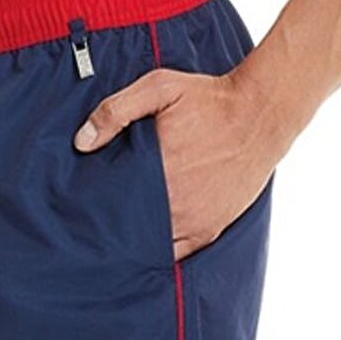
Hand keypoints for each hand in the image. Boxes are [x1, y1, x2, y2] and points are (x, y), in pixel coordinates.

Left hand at [73, 65, 277, 260]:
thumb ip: (118, 110)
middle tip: (92, 218)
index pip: (110, 201)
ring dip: (133, 240)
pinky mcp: (211, 229)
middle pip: (127, 226)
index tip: (80, 203)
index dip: (93, 204)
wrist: (261, 114)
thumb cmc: (210, 99)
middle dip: (109, 223)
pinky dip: (160, 250)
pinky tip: (145, 244)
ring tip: (115, 233)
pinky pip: (177, 252)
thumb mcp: (160, 87)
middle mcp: (173, 202)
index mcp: (156, 170)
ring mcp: (194, 220)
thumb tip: (82, 142)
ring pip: (150, 244)